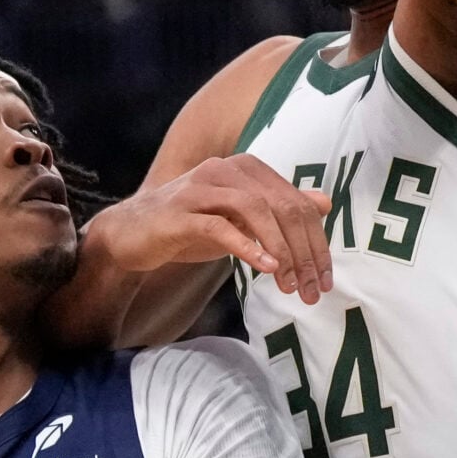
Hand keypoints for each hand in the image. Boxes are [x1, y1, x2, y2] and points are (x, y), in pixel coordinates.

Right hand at [91, 156, 334, 300]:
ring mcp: (200, 188)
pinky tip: (265, 268)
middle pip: (281, 205)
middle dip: (302, 251)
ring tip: (289, 283)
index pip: (296, 202)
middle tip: (311, 289)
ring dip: (279, 250)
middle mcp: (225, 169)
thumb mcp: (241, 217)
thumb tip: (324, 203)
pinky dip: (247, 246)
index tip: (322, 279)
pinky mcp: (180, 212)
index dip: (316, 241)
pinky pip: (220, 226)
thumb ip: (279, 208)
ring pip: (254, 210)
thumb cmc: (190, 225)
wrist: (132, 234)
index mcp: (246, 168)